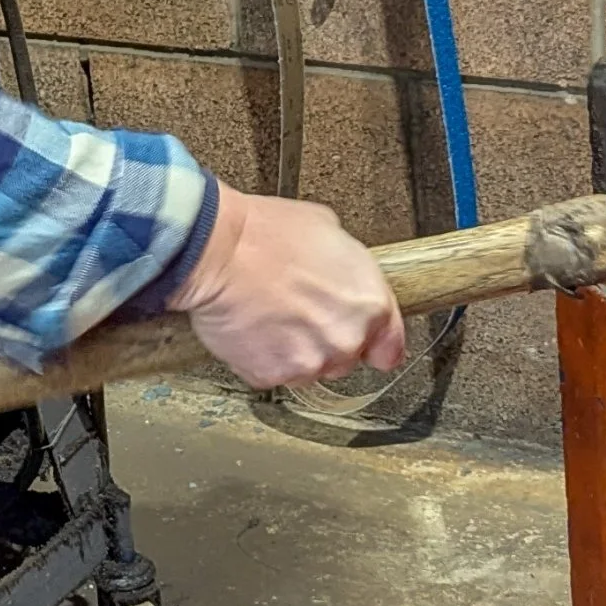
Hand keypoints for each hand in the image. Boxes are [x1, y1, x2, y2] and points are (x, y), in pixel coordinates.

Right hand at [172, 185, 405, 388]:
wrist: (216, 250)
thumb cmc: (267, 233)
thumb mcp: (328, 230)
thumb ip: (348, 266)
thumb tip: (342, 276)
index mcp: (370, 305)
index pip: (389, 350)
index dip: (372, 344)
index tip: (361, 342)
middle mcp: (346, 340)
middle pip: (345, 359)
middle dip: (325, 341)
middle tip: (298, 313)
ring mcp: (308, 363)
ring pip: (308, 369)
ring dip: (293, 351)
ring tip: (271, 317)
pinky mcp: (270, 375)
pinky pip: (272, 374)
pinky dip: (261, 357)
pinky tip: (251, 328)